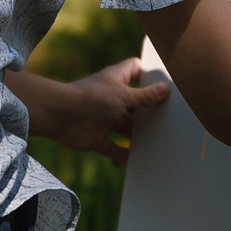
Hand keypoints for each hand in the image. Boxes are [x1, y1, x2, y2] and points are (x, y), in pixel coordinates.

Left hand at [6, 60, 171, 160]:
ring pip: (125, 127)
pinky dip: (123, 154)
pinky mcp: (96, 137)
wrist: (60, 116)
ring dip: (138, 134)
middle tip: (170, 117)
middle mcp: (110, 98)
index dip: (148, 74)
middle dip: (148, 109)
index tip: (165, 82)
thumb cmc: (91, 98)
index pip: (135, 70)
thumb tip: (165, 89)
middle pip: (134, 102)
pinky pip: (112, 147)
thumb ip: (145, 96)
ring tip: (159, 141)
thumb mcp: (124, 96)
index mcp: (116, 80)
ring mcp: (103, 118)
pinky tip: (138, 160)